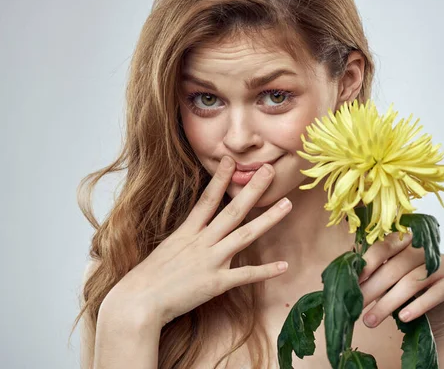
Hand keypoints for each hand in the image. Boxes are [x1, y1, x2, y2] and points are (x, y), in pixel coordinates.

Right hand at [104, 155, 292, 327]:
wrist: (137, 303)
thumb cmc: (148, 278)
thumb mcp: (167, 249)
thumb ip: (186, 239)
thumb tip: (198, 231)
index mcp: (187, 232)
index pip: (207, 199)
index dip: (220, 179)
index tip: (231, 160)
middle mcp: (201, 242)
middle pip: (232, 211)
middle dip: (252, 190)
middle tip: (269, 171)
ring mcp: (210, 261)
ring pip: (244, 236)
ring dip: (268, 220)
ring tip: (287, 205)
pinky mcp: (215, 283)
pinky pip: (245, 275)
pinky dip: (265, 271)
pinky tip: (284, 265)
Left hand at [357, 231, 443, 333]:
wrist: (433, 316)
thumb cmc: (403, 294)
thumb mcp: (386, 281)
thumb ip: (371, 274)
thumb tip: (343, 278)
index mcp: (406, 241)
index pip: (385, 246)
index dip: (369, 261)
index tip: (354, 279)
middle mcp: (426, 248)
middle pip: (396, 266)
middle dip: (373, 288)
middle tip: (356, 306)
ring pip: (412, 281)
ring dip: (388, 303)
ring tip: (370, 321)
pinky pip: (436, 293)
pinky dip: (417, 306)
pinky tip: (403, 318)